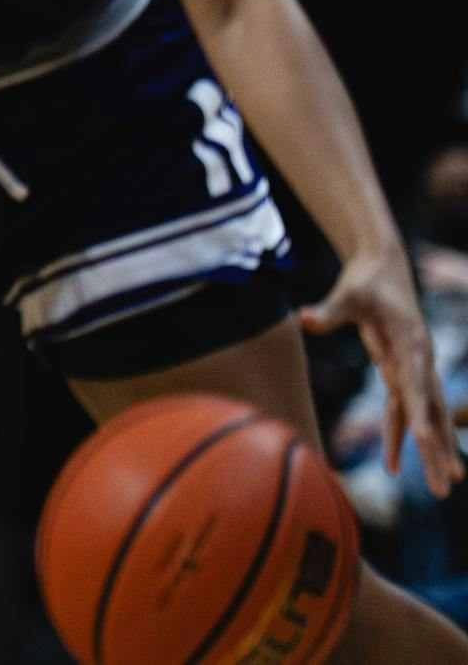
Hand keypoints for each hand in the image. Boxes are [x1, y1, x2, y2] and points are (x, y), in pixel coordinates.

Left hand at [302, 249, 465, 495]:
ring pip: (426, 416)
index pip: (416, 384)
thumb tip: (304, 317)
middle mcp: (420, 360)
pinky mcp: (405, 371)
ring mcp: (416, 368)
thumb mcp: (347, 293)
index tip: (425, 440)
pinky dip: (401, 435)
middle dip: (441, 447)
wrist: (384, 267)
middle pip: (431, 410)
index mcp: (411, 344)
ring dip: (433, 451)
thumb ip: (330, 310)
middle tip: (449, 483)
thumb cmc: (365, 280)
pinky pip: (404, 409)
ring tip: (441, 488)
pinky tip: (391, 463)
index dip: (420, 412)